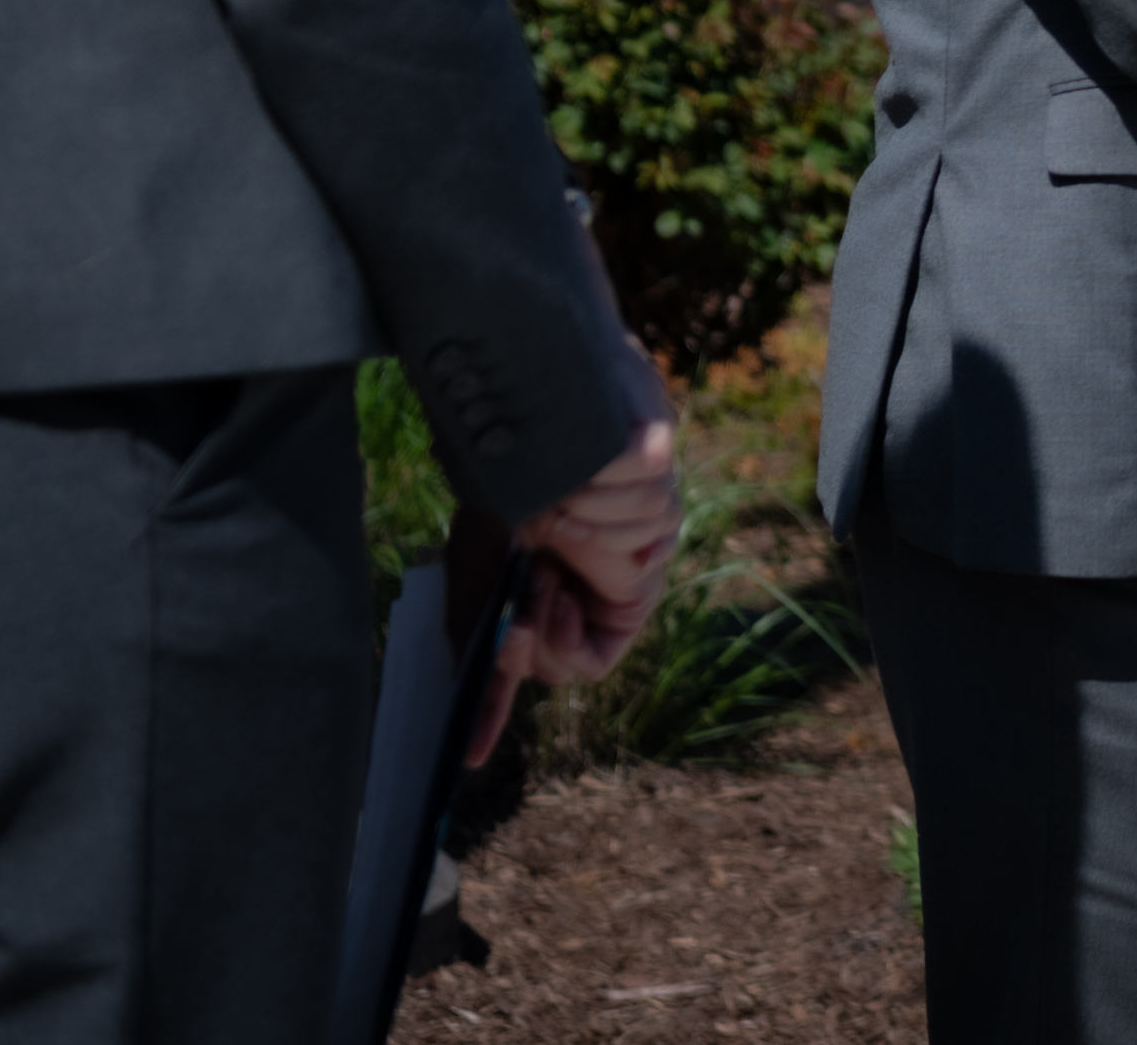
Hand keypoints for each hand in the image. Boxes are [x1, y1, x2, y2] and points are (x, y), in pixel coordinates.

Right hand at [469, 411, 678, 762]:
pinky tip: (575, 477)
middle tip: (528, 579)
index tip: (476, 751)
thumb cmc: (503, 488)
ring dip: (575, 535)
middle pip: (604, 628)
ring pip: (632, 559)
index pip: (580, 662)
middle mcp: (630, 559)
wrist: (520, 384)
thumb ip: (484, 632)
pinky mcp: (660, 459)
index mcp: (589, 593)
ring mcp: (654, 511)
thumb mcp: (480, 570)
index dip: (531, 696)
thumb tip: (478, 723)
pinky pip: (643, 498)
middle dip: (549, 611)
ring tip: (550, 505)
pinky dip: (598, 490)